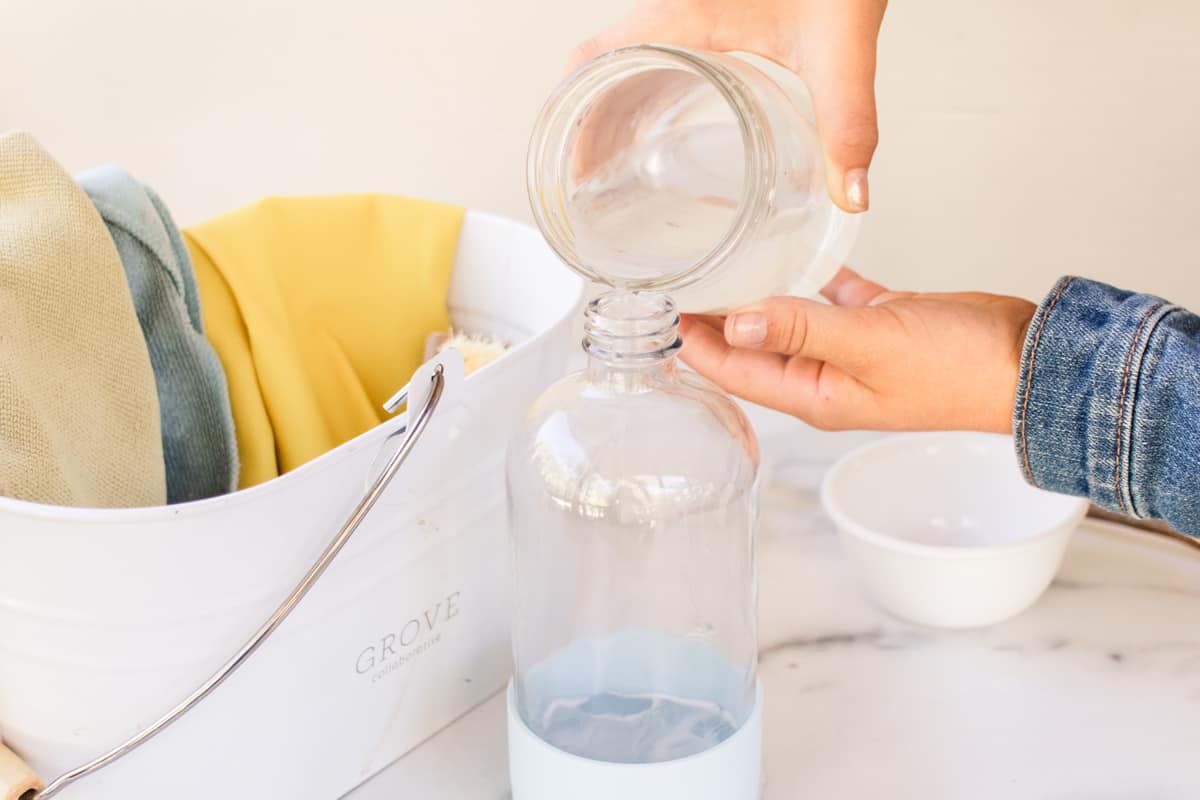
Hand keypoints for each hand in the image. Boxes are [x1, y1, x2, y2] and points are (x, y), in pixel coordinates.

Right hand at [571, 0, 886, 211]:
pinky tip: (656, 122)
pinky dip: (636, 88)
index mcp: (683, 14)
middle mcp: (671, 6)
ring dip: (607, 108)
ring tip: (612, 164)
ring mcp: (681, 6)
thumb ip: (849, 123)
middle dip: (585, 127)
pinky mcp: (702, 8)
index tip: (575, 169)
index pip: (594, 60)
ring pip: (619, 58)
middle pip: (596, 67)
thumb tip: (851, 194)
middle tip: (591, 182)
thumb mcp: (841, 50)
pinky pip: (647, 48)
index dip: (572, 117)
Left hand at [678, 268, 1036, 432]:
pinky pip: (829, 298)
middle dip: (711, 316)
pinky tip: (786, 247)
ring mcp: (850, 350)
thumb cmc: (960, 369)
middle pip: (750, 345)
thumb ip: (802, 328)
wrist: (1032, 362)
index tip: (657, 303)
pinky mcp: (877, 322)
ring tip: (717, 258)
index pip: (733, 369)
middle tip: (676, 273)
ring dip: (754, 293)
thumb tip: (736, 320)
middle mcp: (824, 376)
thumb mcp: (870, 344)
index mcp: (814, 394)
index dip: (691, 339)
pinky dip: (807, 275)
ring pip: (786, 318)